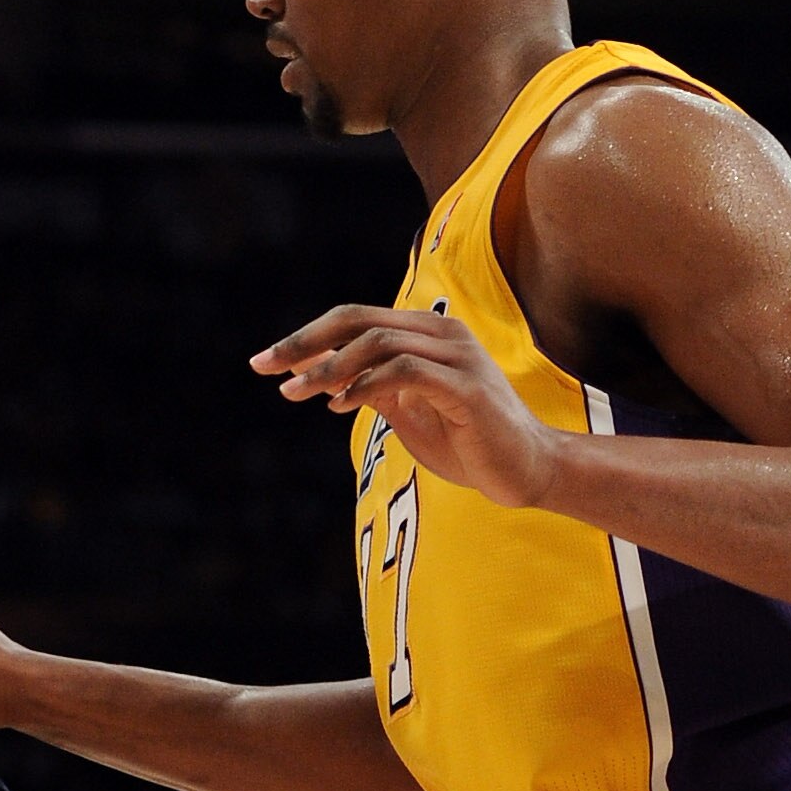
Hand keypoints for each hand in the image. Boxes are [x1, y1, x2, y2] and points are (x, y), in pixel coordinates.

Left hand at [250, 306, 560, 509]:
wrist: (525, 471)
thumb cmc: (469, 444)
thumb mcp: (410, 412)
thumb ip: (374, 389)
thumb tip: (327, 379)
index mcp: (429, 335)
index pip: (357, 319)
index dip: (309, 336)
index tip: (266, 361)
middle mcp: (443, 334)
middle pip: (360, 320)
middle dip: (306, 342)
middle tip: (265, 366)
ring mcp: (458, 357)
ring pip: (379, 342)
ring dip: (330, 367)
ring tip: (296, 393)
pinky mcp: (467, 387)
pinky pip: (406, 372)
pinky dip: (366, 384)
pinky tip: (340, 404)